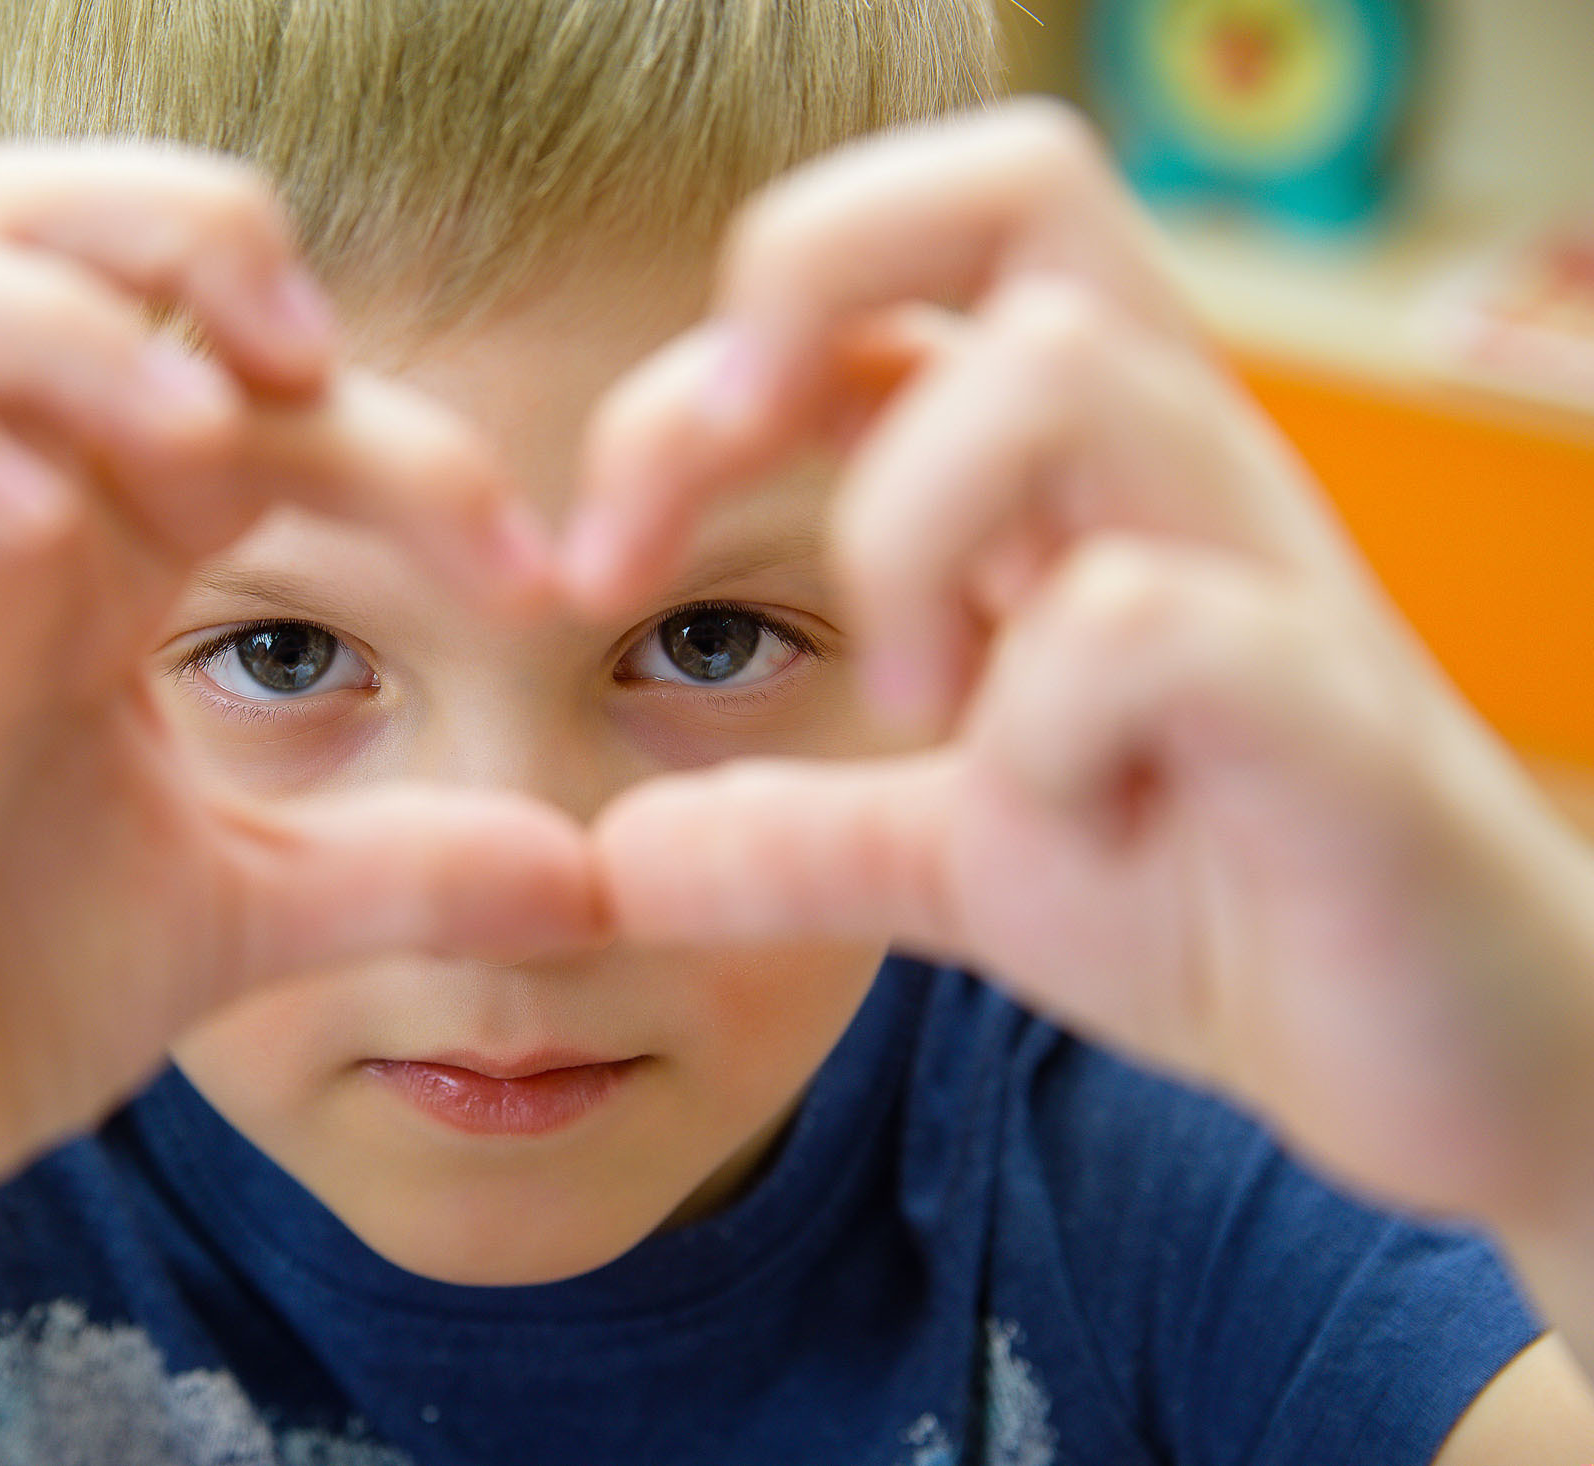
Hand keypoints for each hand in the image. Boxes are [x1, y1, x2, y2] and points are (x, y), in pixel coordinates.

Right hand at [0, 143, 602, 1285]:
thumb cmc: (0, 993)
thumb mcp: (247, 919)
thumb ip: (404, 872)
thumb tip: (592, 875)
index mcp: (99, 548)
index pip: (247, 381)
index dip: (414, 436)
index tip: (539, 576)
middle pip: (19, 211)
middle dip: (179, 224)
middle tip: (301, 359)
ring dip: (56, 327)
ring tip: (185, 453)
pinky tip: (33, 550)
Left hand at [578, 101, 1593, 1232]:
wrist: (1447, 1052)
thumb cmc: (1218, 902)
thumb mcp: (962, 864)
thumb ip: (794, 839)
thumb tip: (617, 855)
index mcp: (1068, 473)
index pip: (875, 276)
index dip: (686, 388)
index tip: (598, 567)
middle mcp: (1168, 467)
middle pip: (1015, 185)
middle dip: (800, 293)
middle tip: (694, 518)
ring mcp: (1259, 567)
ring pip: (1069, 368)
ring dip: (908, 531)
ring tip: (916, 708)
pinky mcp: (1330, 710)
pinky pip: (1152, 619)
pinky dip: (1043, 724)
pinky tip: (1057, 816)